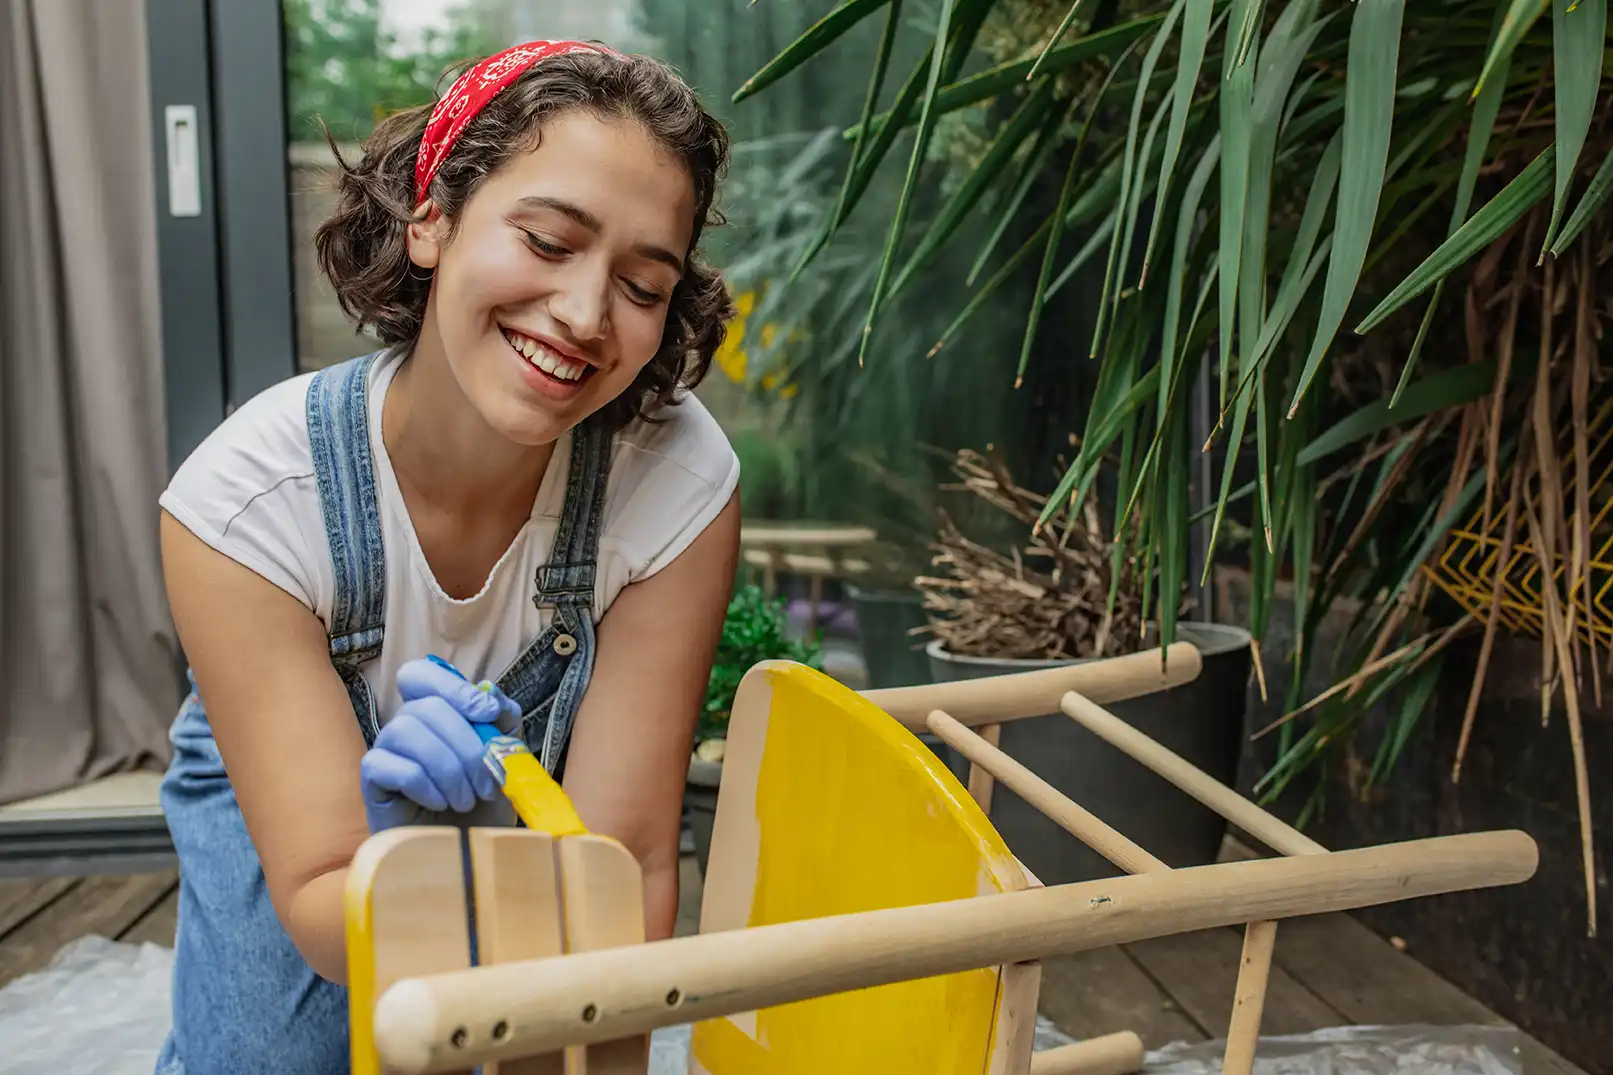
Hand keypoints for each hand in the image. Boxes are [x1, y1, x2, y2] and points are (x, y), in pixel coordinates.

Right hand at [358, 658, 521, 832]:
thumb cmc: (484, 804)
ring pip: (405, 730)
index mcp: (437, 713)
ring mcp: (386, 751)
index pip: (422, 674)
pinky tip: (440, 803)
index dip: (453, 685)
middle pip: (426, 706)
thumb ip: (502, 721)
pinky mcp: (372, 782)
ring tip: (466, 799)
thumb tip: (489, 692)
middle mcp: (407, 725)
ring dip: (446, 767)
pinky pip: (386, 764)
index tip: (486, 713)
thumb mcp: (506, 758)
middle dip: (466, 745)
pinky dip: (422, 783)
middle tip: (487, 784)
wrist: (467, 854)